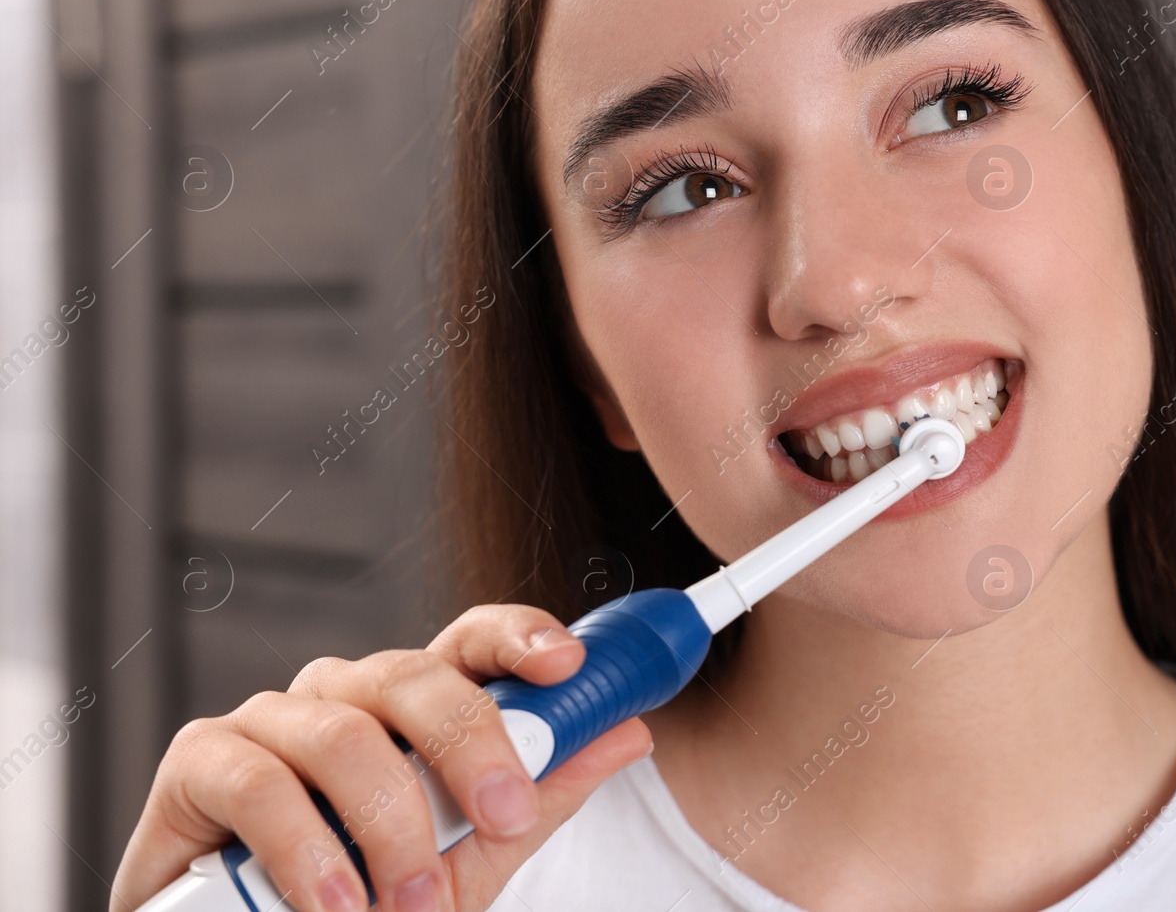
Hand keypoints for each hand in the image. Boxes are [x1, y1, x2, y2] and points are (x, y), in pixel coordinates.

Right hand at [111, 604, 653, 911]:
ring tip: (410, 904)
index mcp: (410, 707)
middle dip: (470, 744)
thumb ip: (540, 797)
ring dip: (389, 824)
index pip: (467, 643)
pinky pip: (259, 781)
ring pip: (342, 732)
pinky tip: (336, 902)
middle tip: (503, 815)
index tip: (567, 664)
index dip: (518, 636)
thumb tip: (629, 733)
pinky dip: (305, 847)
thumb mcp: (469, 857)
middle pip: (412, 676)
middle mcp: (344, 694)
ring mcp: (271, 719)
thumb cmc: (367, 899)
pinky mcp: (201, 759)